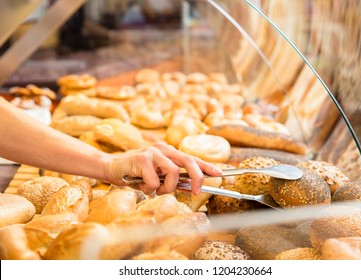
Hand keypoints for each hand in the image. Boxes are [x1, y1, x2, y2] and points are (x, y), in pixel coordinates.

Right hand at [104, 143, 221, 194]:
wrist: (110, 167)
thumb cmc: (135, 174)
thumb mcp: (156, 176)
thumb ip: (171, 179)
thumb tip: (190, 187)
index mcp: (169, 153)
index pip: (192, 158)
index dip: (206, 166)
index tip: (219, 174)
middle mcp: (163, 149)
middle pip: (188, 161)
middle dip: (197, 177)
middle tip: (197, 192)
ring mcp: (152, 152)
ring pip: (173, 172)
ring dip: (167, 187)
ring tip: (155, 189)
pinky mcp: (141, 158)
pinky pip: (154, 180)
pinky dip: (150, 188)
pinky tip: (141, 185)